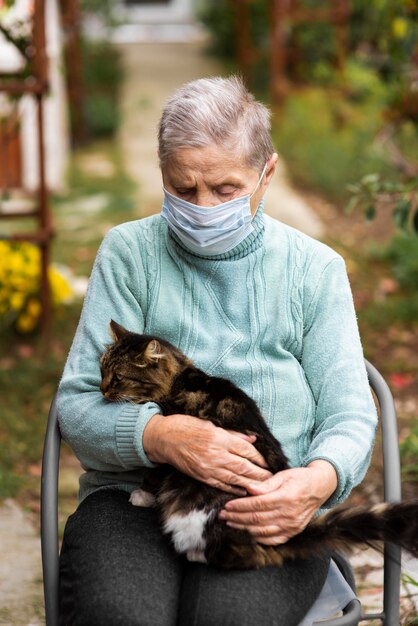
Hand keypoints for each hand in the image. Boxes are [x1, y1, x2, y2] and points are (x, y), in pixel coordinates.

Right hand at [143, 413, 271, 494]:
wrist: (164, 438)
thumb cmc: (187, 426)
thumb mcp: (211, 424)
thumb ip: (233, 434)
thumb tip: (252, 440)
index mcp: (219, 437)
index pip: (245, 450)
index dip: (259, 457)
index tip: (269, 462)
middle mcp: (215, 454)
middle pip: (244, 466)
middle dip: (260, 473)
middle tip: (272, 478)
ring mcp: (208, 467)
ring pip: (235, 478)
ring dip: (251, 483)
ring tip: (263, 487)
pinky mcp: (201, 476)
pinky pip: (221, 485)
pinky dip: (234, 489)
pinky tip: (244, 491)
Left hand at [218, 461, 337, 543]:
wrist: (320, 488)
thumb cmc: (300, 478)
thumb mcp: (284, 475)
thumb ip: (266, 484)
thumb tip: (248, 488)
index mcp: (286, 498)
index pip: (258, 504)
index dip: (240, 506)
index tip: (227, 505)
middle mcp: (289, 515)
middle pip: (257, 519)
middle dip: (237, 517)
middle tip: (223, 515)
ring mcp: (292, 526)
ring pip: (262, 531)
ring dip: (243, 528)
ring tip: (230, 523)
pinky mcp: (293, 532)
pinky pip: (273, 540)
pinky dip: (258, 538)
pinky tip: (247, 533)